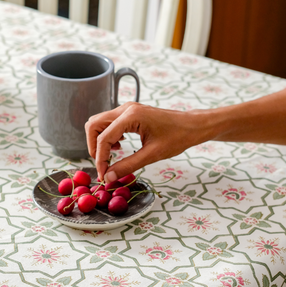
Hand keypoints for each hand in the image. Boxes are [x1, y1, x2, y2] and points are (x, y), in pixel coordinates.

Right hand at [85, 102, 206, 181]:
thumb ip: (128, 166)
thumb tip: (109, 178)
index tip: (104, 175)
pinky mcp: (129, 113)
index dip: (100, 159)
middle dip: (93, 147)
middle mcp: (125, 108)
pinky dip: (107, 136)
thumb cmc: (177, 137)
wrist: (191, 125)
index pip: (103, 138)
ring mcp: (126, 109)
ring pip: (99, 123)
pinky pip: (108, 123)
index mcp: (131, 116)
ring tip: (111, 157)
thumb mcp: (152, 155)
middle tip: (103, 165)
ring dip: (99, 141)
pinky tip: (119, 147)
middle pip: (94, 125)